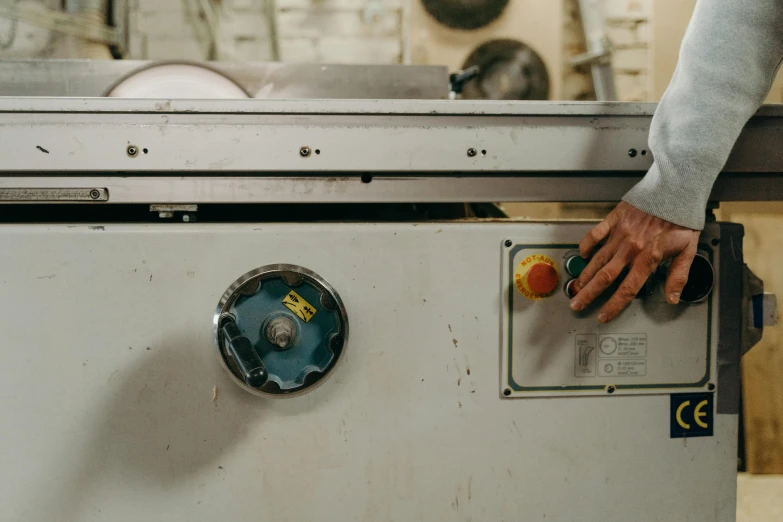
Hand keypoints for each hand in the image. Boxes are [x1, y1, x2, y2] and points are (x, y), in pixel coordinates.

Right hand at [569, 202, 699, 322]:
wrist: (676, 190)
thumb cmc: (682, 219)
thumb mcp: (688, 250)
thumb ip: (678, 276)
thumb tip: (672, 298)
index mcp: (648, 258)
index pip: (626, 290)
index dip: (613, 306)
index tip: (603, 315)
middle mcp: (630, 249)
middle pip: (604, 278)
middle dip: (588, 294)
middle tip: (576, 305)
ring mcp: (620, 234)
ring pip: (597, 260)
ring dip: (585, 275)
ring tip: (576, 286)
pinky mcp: (614, 219)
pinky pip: (595, 234)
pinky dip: (587, 244)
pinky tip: (582, 253)